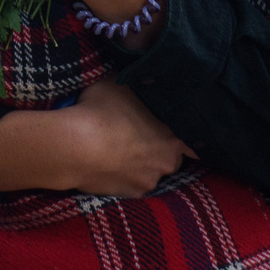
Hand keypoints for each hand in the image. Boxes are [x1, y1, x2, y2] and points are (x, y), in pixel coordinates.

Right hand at [0, 80, 195, 197]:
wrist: (74, 148)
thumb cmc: (100, 112)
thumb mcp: (118, 83)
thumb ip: (136, 84)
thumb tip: (139, 74)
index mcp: (173, 135)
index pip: (194, 141)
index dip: (186, 134)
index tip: (177, 129)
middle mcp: (167, 162)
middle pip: (172, 156)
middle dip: (159, 147)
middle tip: (140, 133)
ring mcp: (149, 181)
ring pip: (151, 170)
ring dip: (141, 162)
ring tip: (119, 148)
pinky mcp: (130, 195)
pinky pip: (133, 183)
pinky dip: (124, 174)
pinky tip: (109, 162)